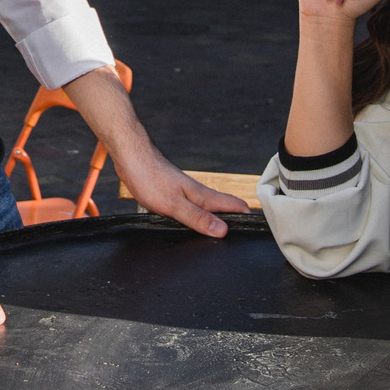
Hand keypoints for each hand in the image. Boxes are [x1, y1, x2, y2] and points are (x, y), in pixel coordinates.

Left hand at [117, 150, 252, 238]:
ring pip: (206, 207)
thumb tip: (224, 231)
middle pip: (222, 207)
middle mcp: (196, 192)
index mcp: (201, 196)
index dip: (247, 217)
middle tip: (247, 235)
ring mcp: (184, 191)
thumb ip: (198, 218)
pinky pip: (191, 206)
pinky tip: (193, 222)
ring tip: (225, 231)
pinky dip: (198, 215)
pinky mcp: (171, 192)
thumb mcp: (174, 204)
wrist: (130, 154)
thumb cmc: (149, 176)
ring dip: (217, 218)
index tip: (259, 230)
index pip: (233, 206)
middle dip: (235, 219)